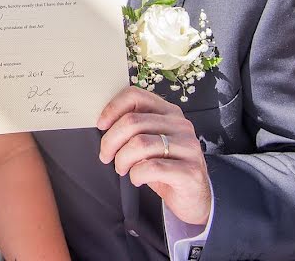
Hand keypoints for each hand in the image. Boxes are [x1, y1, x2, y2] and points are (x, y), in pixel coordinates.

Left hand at [98, 86, 211, 225]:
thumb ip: (134, 128)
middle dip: (110, 141)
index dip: (112, 108)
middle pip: (132, 121)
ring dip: (122, 159)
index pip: (135, 95)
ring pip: (139, 144)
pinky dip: (136, 174)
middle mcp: (180, 125)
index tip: (101, 125)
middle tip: (106, 156)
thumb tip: (102, 123)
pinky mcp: (190, 170)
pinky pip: (151, 167)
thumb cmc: (165, 167)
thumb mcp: (149, 142)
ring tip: (122, 169)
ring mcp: (188, 147)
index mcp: (169, 112)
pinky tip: (137, 178)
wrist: (193, 198)